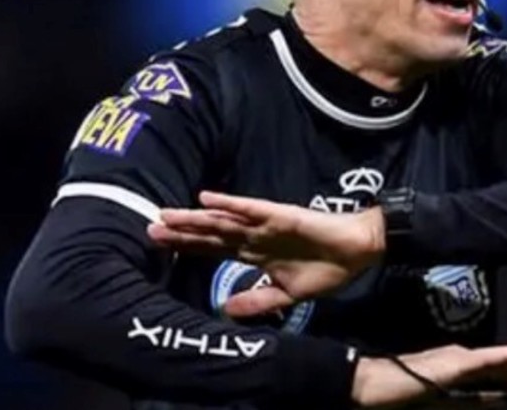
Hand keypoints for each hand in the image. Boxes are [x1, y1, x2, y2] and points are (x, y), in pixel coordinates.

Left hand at [147, 192, 385, 316]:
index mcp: (255, 253)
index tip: (158, 246)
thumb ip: (256, 300)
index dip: (187, 247)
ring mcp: (265, 224)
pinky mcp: (280, 215)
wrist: (358, 252)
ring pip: (223, 220)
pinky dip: (229, 204)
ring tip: (168, 214)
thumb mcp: (286, 295)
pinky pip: (251, 209)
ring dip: (195, 218)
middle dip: (181, 232)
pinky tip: (208, 198)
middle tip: (148, 227)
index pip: (213, 249)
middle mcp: (254, 236)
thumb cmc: (326, 269)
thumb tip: (225, 309)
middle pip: (210, 234)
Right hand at [351, 344, 506, 407]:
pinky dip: (506, 357)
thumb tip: (495, 399)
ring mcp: (459, 361)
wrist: (371, 383)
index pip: (505, 372)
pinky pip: (484, 362)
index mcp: (463, 370)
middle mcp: (465, 362)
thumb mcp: (440, 398)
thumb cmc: (399, 389)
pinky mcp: (451, 365)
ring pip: (504, 361)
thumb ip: (466, 396)